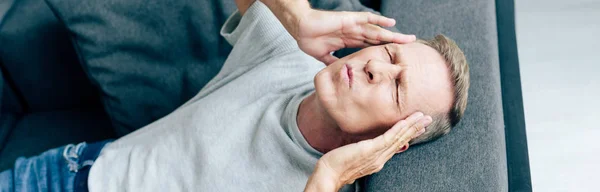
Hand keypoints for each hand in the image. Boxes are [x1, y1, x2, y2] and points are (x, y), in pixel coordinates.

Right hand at [291, 10, 415, 64]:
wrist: (300, 29)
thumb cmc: (309, 40)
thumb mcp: (324, 56)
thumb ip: (333, 62)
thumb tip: (341, 73)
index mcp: (349, 41)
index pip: (371, 47)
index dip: (383, 51)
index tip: (395, 58)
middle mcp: (354, 33)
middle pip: (379, 39)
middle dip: (394, 44)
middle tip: (410, 48)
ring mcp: (353, 26)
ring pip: (377, 31)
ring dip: (392, 35)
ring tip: (408, 39)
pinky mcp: (349, 20)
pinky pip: (367, 19)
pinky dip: (379, 21)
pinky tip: (392, 23)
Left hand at [307, 112, 431, 189]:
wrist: (329, 173)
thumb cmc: (338, 165)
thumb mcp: (356, 156)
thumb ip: (366, 151)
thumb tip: (371, 146)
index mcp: (378, 159)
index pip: (397, 144)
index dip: (409, 134)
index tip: (419, 127)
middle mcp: (381, 158)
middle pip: (402, 140)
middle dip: (416, 129)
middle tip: (428, 119)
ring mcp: (377, 154)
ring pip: (399, 138)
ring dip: (412, 126)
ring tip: (423, 117)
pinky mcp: (371, 150)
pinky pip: (388, 138)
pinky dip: (399, 129)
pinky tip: (406, 121)